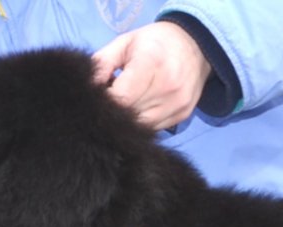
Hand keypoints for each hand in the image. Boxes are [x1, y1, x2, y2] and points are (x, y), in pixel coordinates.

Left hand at [93, 22, 211, 130]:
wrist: (194, 46)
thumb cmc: (153, 42)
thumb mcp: (124, 43)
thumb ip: (103, 62)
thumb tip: (88, 88)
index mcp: (151, 63)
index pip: (122, 98)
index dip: (106, 102)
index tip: (100, 98)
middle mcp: (168, 87)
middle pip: (131, 114)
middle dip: (116, 111)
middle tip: (111, 100)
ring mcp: (177, 103)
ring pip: (143, 126)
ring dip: (130, 120)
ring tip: (126, 104)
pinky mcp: (183, 115)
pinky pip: (156, 128)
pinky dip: (143, 122)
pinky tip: (140, 108)